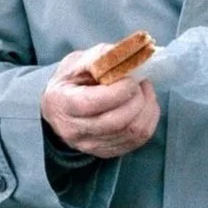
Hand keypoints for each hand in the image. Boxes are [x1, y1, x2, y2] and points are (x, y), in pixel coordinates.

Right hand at [40, 45, 159, 159]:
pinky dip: (148, 120)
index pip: (93, 103)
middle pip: (117, 121)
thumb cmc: (69, 82)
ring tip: (144, 91)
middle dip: (137, 99)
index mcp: (62, 102)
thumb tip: (129, 55)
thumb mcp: (77, 61)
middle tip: (139, 82)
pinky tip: (145, 105)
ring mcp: (91, 146)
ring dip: (147, 108)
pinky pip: (138, 140)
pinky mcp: (107, 152)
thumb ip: (101, 56)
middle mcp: (75, 130)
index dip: (119, 90)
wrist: (59, 109)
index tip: (130, 77)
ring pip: (132, 132)